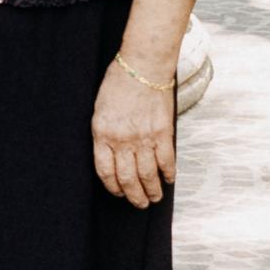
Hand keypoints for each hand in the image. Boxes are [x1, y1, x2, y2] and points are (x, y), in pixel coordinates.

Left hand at [92, 50, 177, 207]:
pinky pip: (166, 161)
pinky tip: (168, 180)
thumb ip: (105, 134)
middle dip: (133, 196)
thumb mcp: (100, 110)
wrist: (143, 66)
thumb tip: (113, 156)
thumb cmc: (118, 83)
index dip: (112, 187)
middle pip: (127, 178)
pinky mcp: (162, 133)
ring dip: (152, 190)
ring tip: (154, 198)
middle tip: (139, 204)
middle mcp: (122, 140)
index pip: (105, 171)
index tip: (118, 193)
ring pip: (147, 175)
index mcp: (102, 134)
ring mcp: (143, 138)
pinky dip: (168, 174)